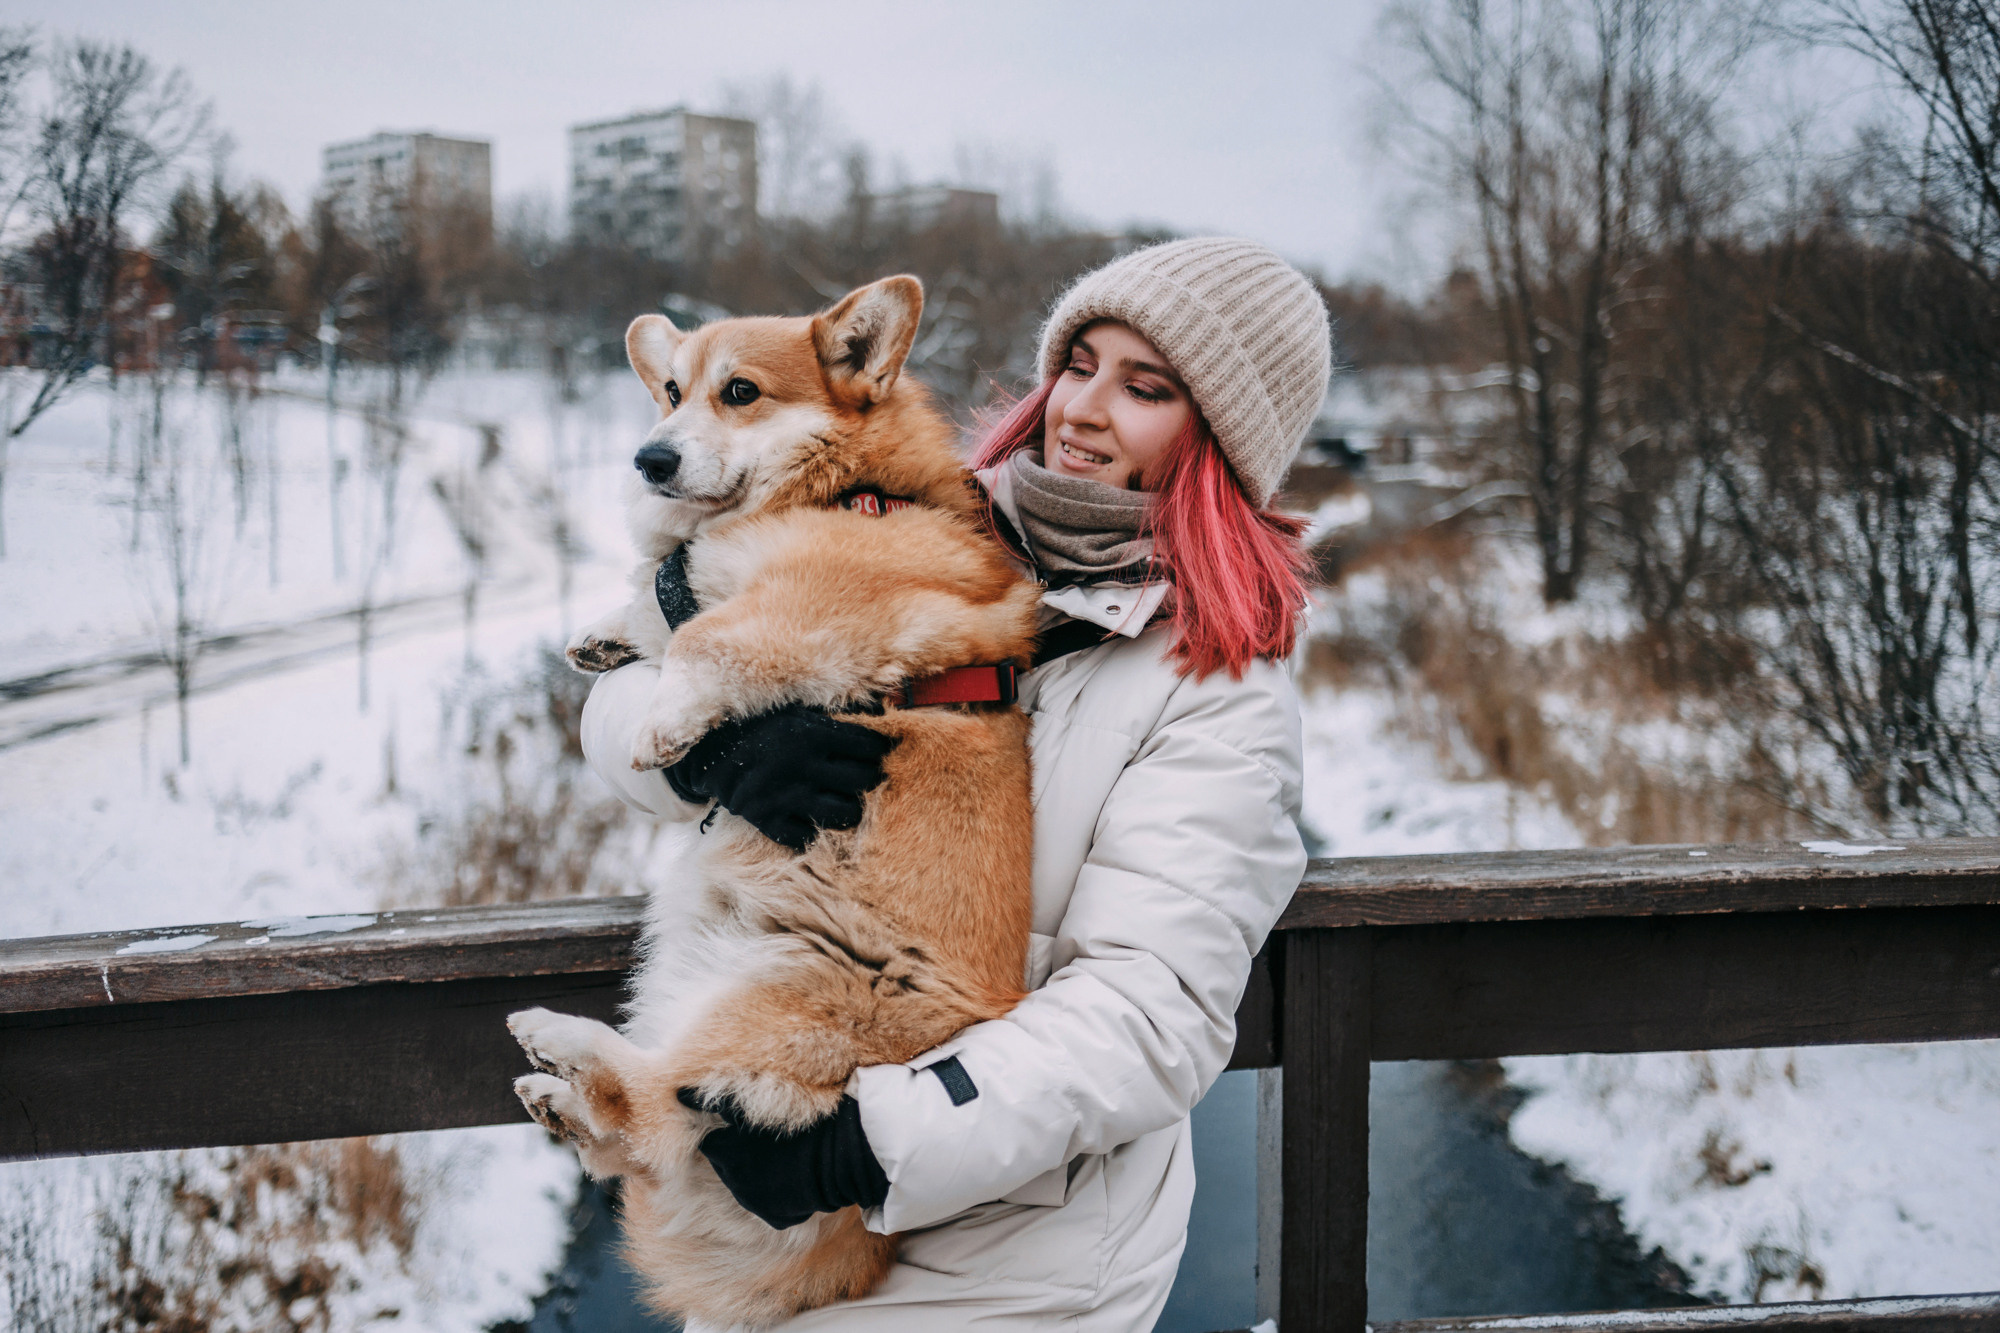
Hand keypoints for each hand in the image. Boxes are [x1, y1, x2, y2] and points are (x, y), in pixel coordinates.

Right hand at [663, 703, 895, 849]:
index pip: (869, 746)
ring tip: (844, 801)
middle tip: (864, 776)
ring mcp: (785, 794)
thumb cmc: (762, 726)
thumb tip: (882, 712)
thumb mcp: (796, 712)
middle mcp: (802, 764)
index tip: (878, 751)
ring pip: (845, 814)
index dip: (879, 749)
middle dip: (870, 778)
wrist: (707, 749)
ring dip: (850, 808)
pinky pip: (806, 836)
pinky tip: (809, 818)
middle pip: (864, 780)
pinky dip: (811, 830)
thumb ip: (834, 718)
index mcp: (812, 733)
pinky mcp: (766, 818)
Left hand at [677, 1089, 888, 1229]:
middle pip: (728, 1165)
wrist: (839, 1155)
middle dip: (739, 1155)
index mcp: (725, 1153)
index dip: (727, 1135)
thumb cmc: (798, 1121)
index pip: (712, 1144)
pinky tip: (793, 1179)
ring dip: (757, 1175)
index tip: (741, 1129)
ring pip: (747, 1187)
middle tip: (766, 1142)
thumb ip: (716, 1100)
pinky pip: (769, 1207)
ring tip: (782, 1160)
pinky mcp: (775, 1218)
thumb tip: (678, 1093)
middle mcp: (733, 1182)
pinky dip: (777, 1195)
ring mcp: (754, 1203)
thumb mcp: (756, 1105)